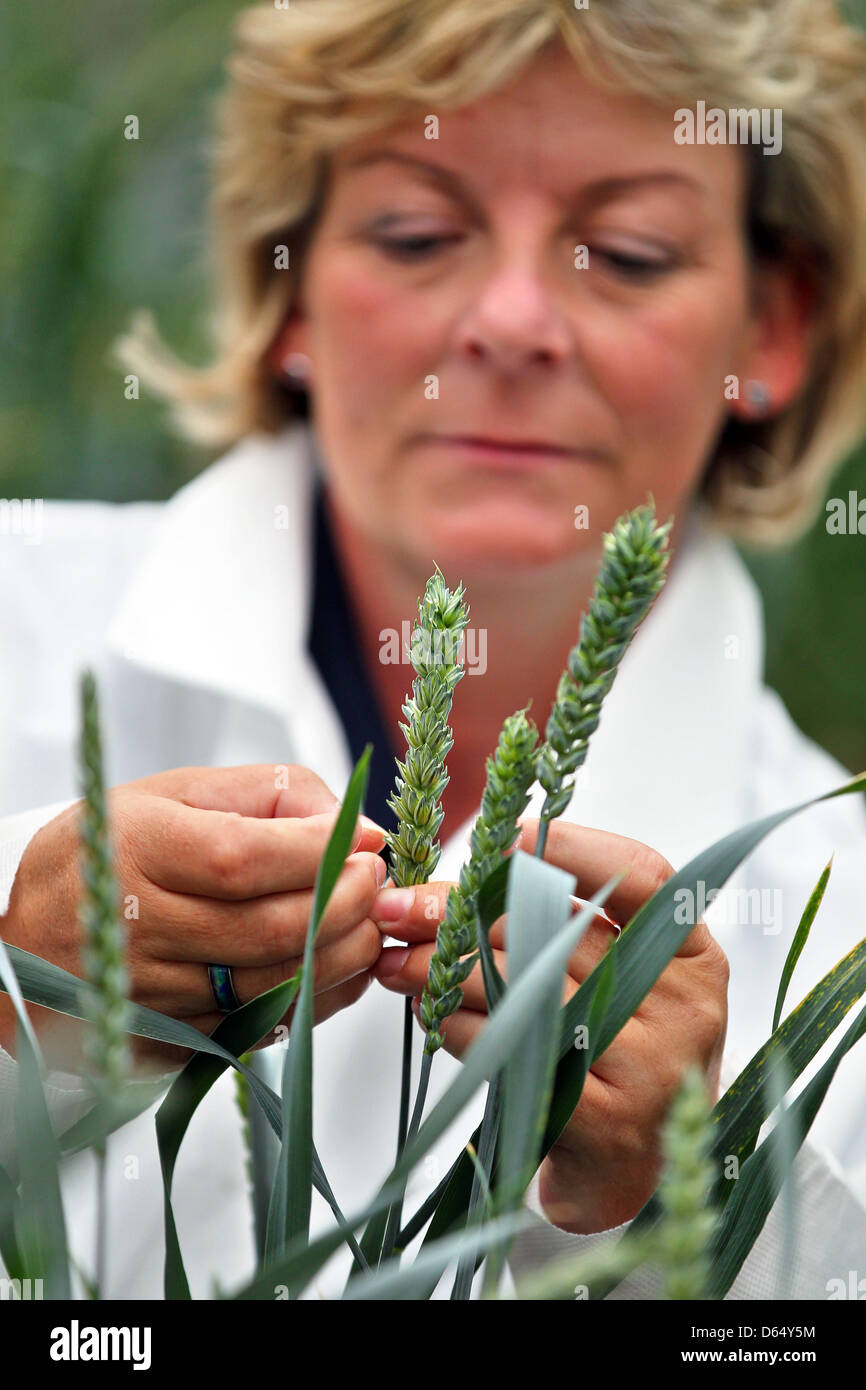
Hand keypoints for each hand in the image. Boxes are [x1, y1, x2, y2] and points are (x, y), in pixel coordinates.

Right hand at [0, 765, 386, 1071]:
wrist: (29, 943)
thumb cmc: (115, 852)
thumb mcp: (174, 794)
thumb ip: (268, 795)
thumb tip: (355, 823)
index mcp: (135, 849)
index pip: (243, 858)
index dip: (320, 854)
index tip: (366, 842)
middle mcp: (137, 927)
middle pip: (270, 930)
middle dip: (348, 904)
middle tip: (377, 882)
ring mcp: (151, 995)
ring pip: (275, 986)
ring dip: (345, 954)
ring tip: (369, 920)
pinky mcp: (168, 1041)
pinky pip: (263, 1027)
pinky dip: (317, 997)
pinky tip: (337, 964)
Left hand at [370, 816, 728, 1232]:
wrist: (634, 1171)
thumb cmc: (615, 1052)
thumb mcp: (616, 980)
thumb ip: (558, 925)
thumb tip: (447, 880)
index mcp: (695, 953)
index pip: (640, 872)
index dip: (571, 845)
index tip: (503, 831)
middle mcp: (684, 1002)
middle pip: (556, 929)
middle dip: (461, 912)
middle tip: (397, 908)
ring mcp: (651, 1061)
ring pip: (523, 986)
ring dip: (442, 971)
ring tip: (394, 964)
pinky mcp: (606, 1116)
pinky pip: (510, 1049)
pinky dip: (459, 1029)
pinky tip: (430, 1019)